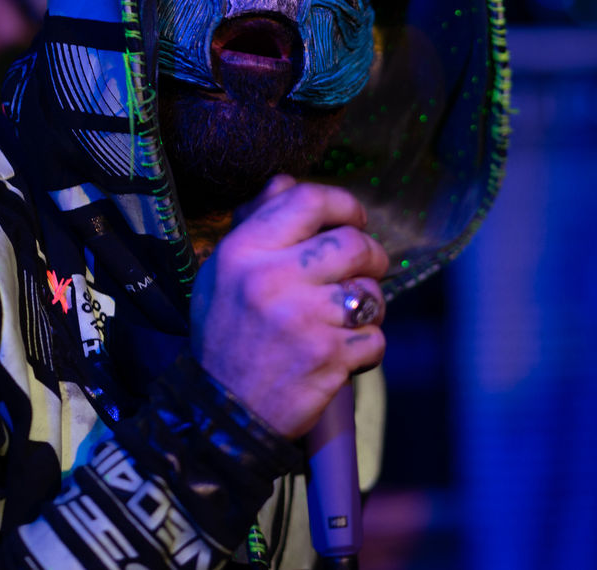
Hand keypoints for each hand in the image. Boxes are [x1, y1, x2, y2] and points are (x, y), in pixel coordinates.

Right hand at [190, 175, 387, 438]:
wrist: (222, 415)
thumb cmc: (226, 337)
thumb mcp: (222, 273)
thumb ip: (256, 223)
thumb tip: (286, 180)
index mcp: (243, 251)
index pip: (309, 200)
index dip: (344, 205)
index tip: (354, 220)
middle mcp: (272, 278)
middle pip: (353, 243)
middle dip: (372, 257)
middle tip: (366, 269)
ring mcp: (303, 319)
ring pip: (370, 293)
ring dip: (368, 307)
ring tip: (347, 318)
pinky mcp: (328, 358)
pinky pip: (374, 338)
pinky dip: (365, 348)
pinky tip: (341, 354)